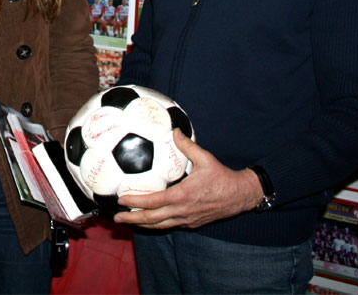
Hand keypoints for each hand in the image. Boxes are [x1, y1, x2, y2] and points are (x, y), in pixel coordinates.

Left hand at [113, 129, 261, 228]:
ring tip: (128, 222)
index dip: (135, 202)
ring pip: (160, 226)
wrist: (241, 196)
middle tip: (116, 218)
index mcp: (182, 196)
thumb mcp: (205, 158)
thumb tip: (175, 131)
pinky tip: (149, 220)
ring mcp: (187, 220)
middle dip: (132, 219)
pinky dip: (156, 225)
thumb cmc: (222, 177)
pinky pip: (170, 226)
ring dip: (142, 225)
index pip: (153, 202)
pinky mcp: (192, 223)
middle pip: (151, 219)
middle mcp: (182, 211)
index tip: (120, 199)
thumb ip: (187, 146)